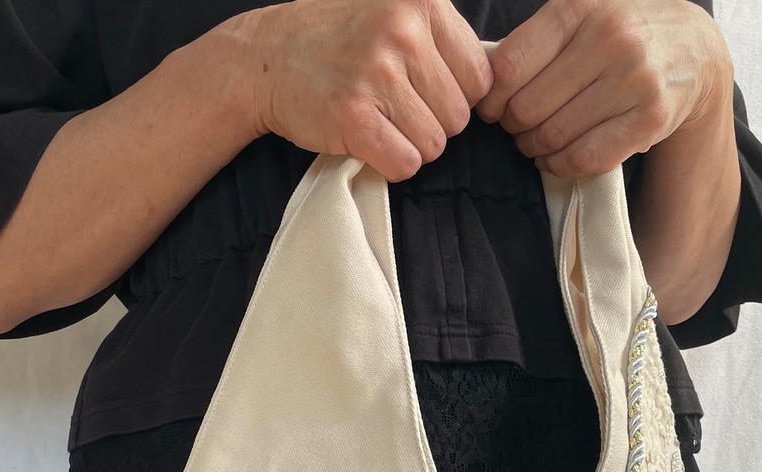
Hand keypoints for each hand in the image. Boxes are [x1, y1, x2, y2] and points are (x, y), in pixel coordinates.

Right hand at [237, 0, 493, 181]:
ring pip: (433, 145)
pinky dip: (391, 164)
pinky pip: (404, 163)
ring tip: (381, 125)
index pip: (480, 77)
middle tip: (396, 113)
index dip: (456, 97)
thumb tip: (495, 87)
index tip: (426, 96)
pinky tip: (370, 143)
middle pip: (458, 117)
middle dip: (432, 125)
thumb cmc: (337, 40)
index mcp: (422, 2)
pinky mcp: (352, 116)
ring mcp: (376, 74)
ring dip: (411, 147)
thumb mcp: (393, 12)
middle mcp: (403, 32)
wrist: (266, 57)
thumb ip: (441, 39)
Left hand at [476, 0, 732, 177]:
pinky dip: (560, 165)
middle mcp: (610, 38)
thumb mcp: (580, 15)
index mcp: (580, 8)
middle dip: (514, 126)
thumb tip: (481, 87)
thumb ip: (534, 43)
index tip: (493, 109)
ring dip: (535, 148)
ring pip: (552, 137)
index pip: (508, 68)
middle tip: (520, 126)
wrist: (693, 49)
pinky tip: (558, 156)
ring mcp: (634, 79)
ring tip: (538, 141)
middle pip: (526, 109)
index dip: (490, 100)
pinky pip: (583, 159)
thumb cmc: (618, 34)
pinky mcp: (650, 118)